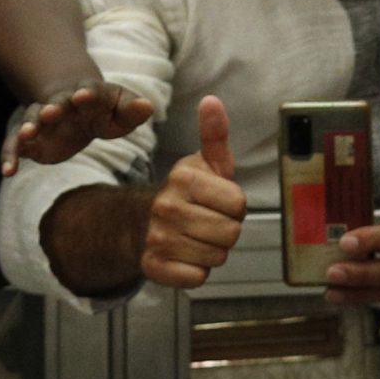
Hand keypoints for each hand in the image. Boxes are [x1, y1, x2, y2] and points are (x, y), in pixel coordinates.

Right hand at [4, 81, 154, 174]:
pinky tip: (7, 171)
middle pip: (55, 103)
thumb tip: (149, 106)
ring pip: (31, 121)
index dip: (86, 94)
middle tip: (49, 113)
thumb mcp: (121, 110)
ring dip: (28, 127)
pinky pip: (16, 146)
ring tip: (25, 136)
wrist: (76, 107)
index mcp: (86, 95)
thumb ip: (133, 109)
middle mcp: (61, 104)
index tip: (82, 96)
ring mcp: (43, 120)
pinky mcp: (32, 140)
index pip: (87, 92)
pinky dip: (10, 157)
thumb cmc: (104, 110)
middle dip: (52, 108)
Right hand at [140, 96, 245, 288]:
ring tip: (196, 238)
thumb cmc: (185, 194)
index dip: (234, 207)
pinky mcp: (153, 267)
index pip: (238, 204)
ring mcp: (158, 239)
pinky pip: (198, 277)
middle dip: (225, 230)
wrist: (141, 223)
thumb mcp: (204, 163)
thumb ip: (214, 134)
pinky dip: (196, 271)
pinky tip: (185, 256)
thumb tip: (212, 101)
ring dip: (212, 251)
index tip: (218, 203)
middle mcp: (166, 207)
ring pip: (217, 257)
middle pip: (231, 233)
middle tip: (207, 222)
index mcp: (183, 179)